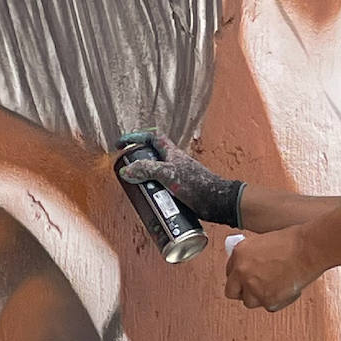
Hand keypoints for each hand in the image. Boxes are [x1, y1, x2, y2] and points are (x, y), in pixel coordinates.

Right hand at [113, 130, 245, 227]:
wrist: (218, 202)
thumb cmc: (198, 185)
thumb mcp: (168, 174)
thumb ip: (147, 170)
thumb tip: (125, 170)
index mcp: (172, 153)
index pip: (152, 137)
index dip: (136, 137)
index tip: (121, 144)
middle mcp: (173, 163)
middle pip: (151, 157)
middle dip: (137, 162)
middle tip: (126, 171)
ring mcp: (177, 177)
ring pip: (155, 175)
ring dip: (144, 180)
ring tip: (134, 190)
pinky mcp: (180, 191)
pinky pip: (161, 189)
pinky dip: (153, 194)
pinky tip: (149, 203)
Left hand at [223, 227, 325, 311]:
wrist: (309, 249)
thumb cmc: (294, 242)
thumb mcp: (264, 244)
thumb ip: (252, 258)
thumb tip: (251, 269)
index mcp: (239, 253)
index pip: (230, 272)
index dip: (239, 277)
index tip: (246, 279)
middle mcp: (242, 270)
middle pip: (231, 291)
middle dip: (243, 291)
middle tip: (256, 289)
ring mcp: (253, 286)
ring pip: (249, 302)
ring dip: (260, 297)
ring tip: (276, 286)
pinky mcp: (267, 299)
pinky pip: (268, 306)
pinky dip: (277, 301)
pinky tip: (286, 288)